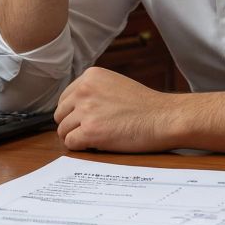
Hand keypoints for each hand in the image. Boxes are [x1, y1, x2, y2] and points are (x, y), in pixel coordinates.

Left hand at [54, 67, 180, 151]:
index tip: (85, 120)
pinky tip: (95, 146)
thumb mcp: (116, 84)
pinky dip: (80, 148)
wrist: (164, 118)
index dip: (73, 112)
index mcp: (90, 76)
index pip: (65, 97)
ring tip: (95, 139)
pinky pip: (71, 143)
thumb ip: (95, 90)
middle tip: (90, 132)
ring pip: (63, 130)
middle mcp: (84, 90)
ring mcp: (86, 110)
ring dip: (76, 137)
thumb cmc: (146, 105)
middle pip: (60, 114)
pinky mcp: (90, 131)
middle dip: (72, 125)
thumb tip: (75, 106)